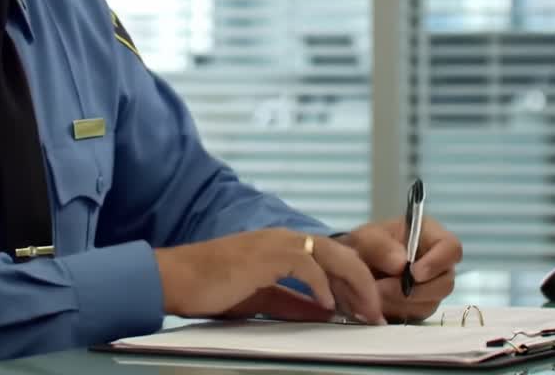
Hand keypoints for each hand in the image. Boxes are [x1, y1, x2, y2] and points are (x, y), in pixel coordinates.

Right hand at [154, 228, 384, 324]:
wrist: (177, 279)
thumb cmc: (212, 287)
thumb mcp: (262, 298)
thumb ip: (293, 302)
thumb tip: (324, 312)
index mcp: (285, 246)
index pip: (334, 260)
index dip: (356, 285)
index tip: (368, 312)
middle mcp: (285, 238)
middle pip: (342, 253)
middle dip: (366, 284)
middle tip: (377, 315)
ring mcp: (276, 243)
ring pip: (331, 254)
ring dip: (354, 284)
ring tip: (365, 311)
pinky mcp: (265, 254)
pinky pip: (305, 264)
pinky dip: (321, 285)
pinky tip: (328, 306)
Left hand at [337, 217, 461, 321]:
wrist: (354, 268)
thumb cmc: (365, 245)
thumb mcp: (365, 239)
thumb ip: (380, 246)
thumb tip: (402, 264)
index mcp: (431, 237)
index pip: (452, 249)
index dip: (437, 263)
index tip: (413, 273)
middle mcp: (438, 264)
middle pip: (445, 283)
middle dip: (414, 290)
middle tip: (383, 288)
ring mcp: (432, 288)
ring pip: (430, 303)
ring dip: (400, 302)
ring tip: (374, 294)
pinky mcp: (421, 307)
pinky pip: (417, 316)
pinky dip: (397, 312)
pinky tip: (378, 303)